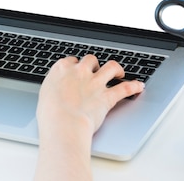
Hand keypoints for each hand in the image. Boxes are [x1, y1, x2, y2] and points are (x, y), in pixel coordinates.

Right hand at [34, 56, 143, 179]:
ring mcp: (95, 83)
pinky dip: (134, 87)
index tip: (76, 69)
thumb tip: (55, 93)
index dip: (75, 65)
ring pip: (111, 67)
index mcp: (61, 70)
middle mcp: (79, 72)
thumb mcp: (44, 96)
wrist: (63, 124)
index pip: (70, 61)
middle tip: (96, 70)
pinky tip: (139, 86)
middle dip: (94, 64)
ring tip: (119, 72)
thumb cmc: (49, 114)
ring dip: (116, 68)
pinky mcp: (107, 96)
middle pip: (90, 59)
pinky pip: (125, 88)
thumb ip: (53, 89)